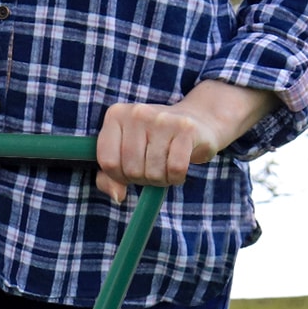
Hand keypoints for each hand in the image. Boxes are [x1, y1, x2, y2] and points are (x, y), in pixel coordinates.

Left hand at [95, 80, 276, 202]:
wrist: (199, 121)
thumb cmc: (155, 144)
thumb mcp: (126, 157)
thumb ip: (109, 179)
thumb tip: (118, 196)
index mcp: (116, 115)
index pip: (108, 162)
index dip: (119, 177)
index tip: (131, 169)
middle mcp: (137, 112)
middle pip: (130, 170)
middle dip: (142, 179)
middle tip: (154, 167)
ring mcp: (162, 118)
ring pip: (152, 172)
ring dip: (161, 179)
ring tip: (166, 166)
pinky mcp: (186, 128)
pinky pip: (175, 169)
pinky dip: (177, 177)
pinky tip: (178, 169)